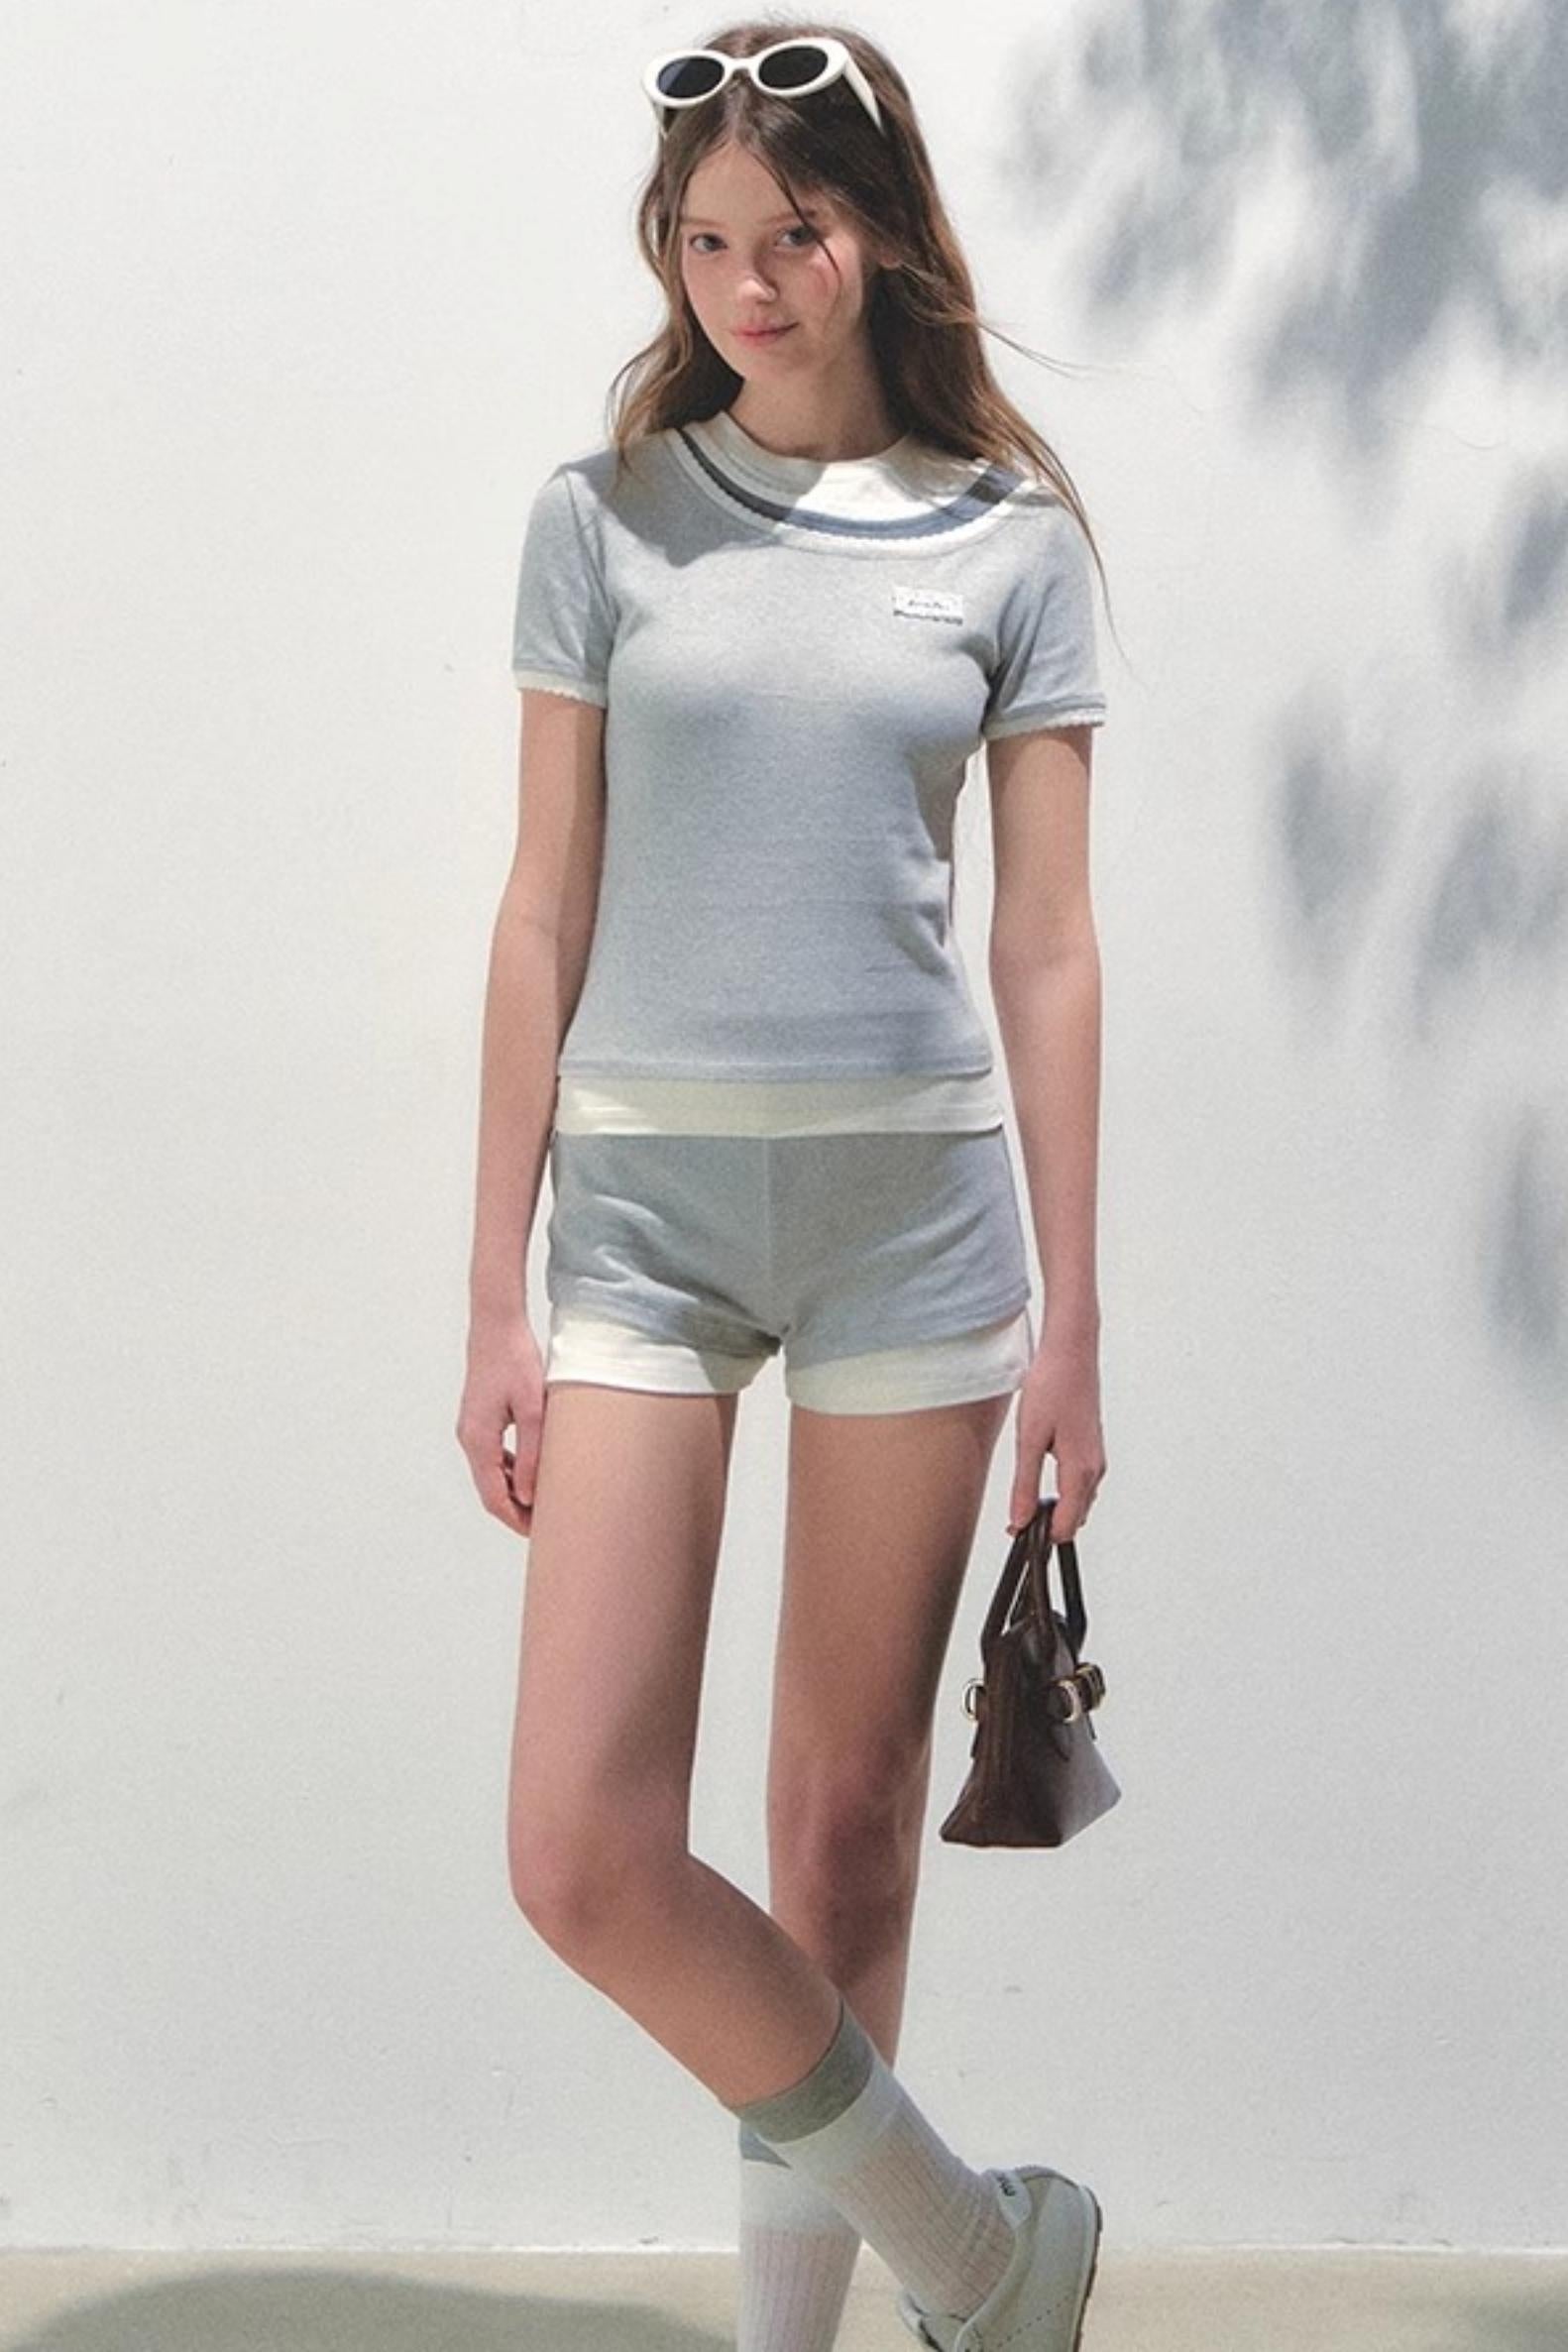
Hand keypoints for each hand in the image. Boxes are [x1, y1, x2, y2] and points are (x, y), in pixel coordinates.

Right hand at [455, 1310, 547, 1537]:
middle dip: (515, 1511)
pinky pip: (493, 1457)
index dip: (516, 1520)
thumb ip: (532, 1454)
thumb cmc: (515, 1360)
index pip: (494, 1497)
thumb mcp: (534, 1409)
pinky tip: (533, 1472)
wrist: (496, 1326)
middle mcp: (469, 1439)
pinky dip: (510, 1472)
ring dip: (513, 1492)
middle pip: (489, 1491)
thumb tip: (528, 1494)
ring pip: (491, 1475)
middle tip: (546, 1524)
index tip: (540, 1533)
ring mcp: (472, 1430)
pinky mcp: (479, 1420)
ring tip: (544, 1502)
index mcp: (479, 1441)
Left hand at [1006, 1327, 1105, 1541]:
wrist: (1072, 1352)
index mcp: (1080, 1471)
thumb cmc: (1052, 1387)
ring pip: (1079, 1501)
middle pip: (1075, 1517)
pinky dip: (1064, 1492)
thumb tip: (1021, 1518)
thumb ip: (1025, 1484)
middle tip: (1016, 1521)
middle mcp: (1094, 1469)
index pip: (1066, 1525)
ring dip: (1057, 1509)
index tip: (1018, 1534)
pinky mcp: (1092, 1447)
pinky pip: (1081, 1484)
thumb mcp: (1029, 1439)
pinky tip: (1044, 1482)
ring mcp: (1096, 1458)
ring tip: (1026, 1503)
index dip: (1042, 1536)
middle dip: (1049, 1526)